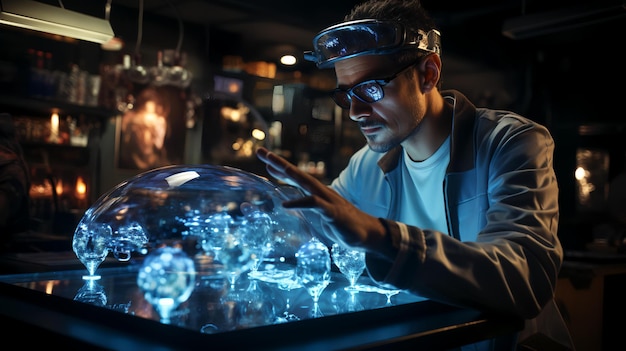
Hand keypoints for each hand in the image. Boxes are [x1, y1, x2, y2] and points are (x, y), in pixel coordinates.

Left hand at [255, 147, 386, 251]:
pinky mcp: (333, 212)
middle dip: (279, 162)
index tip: (264, 159)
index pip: (296, 177)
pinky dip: (300, 203)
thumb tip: (293, 207)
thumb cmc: (343, 224)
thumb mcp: (321, 215)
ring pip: (306, 182)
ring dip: (288, 173)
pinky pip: (314, 205)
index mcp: (317, 193)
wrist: (368, 233)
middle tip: (261, 151)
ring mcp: (328, 200)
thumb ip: (309, 209)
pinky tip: (285, 205)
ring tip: (271, 166)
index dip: (280, 168)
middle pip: (297, 174)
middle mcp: (321, 192)